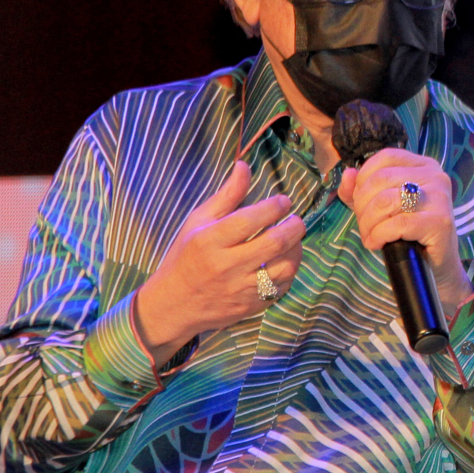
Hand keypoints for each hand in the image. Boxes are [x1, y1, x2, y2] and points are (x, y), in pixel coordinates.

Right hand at [134, 161, 304, 365]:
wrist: (176, 303)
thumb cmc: (186, 256)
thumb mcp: (198, 221)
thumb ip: (226, 195)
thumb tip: (244, 166)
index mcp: (210, 240)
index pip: (250, 219)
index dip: (274, 207)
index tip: (283, 201)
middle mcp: (227, 266)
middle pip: (274, 243)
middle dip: (294, 226)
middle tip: (295, 219)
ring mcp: (241, 289)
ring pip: (285, 268)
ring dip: (296, 250)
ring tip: (293, 239)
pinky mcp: (251, 306)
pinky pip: (281, 288)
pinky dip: (288, 272)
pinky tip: (284, 261)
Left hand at [336, 149, 471, 312]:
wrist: (435, 267)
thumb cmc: (407, 234)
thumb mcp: (379, 208)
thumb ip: (360, 190)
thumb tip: (347, 175)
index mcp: (423, 165)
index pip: (385, 157)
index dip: (363, 179)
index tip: (360, 203)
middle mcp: (435, 176)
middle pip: (381, 180)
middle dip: (362, 206)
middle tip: (364, 227)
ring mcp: (440, 198)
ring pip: (386, 201)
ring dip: (369, 223)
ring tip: (371, 237)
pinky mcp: (440, 222)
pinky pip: (397, 224)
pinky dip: (379, 235)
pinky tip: (378, 244)